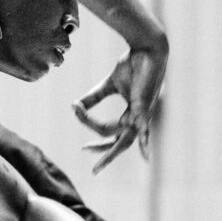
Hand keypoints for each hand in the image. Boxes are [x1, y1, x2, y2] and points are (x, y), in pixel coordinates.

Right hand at [73, 43, 166, 173]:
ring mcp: (143, 113)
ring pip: (121, 135)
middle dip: (106, 156)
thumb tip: (74, 105)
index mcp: (131, 114)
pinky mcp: (144, 105)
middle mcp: (138, 118)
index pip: (112, 134)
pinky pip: (141, 126)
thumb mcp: (108, 84)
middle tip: (94, 171)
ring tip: (88, 142)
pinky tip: (146, 156)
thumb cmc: (132, 64)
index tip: (81, 138)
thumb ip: (94, 97)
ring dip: (103, 140)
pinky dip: (144, 141)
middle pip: (120, 144)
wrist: (147, 48)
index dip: (96, 139)